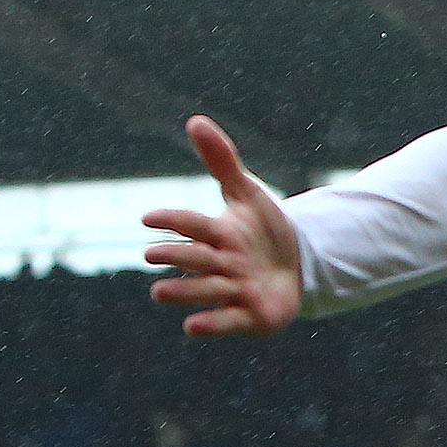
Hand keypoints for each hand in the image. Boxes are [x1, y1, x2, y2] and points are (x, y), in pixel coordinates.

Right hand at [145, 116, 302, 336]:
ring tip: (159, 293)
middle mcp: (221, 264)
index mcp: (218, 234)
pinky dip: (211, 325)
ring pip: (205, 290)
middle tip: (150, 255)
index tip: (147, 218)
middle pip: (194, 258)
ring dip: (184, 291)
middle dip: (174, 256)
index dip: (171, 221)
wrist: (299, 267)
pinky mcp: (249, 318)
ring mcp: (234, 292)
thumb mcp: (248, 194)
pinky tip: (191, 326)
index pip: (191, 225)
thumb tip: (195, 120)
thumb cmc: (264, 230)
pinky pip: (228, 322)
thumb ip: (222, 162)